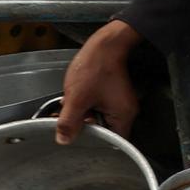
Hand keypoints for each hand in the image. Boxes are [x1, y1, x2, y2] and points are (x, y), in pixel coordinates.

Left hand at [55, 21, 142, 143]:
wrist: (104, 45)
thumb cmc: (97, 66)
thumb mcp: (77, 98)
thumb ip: (69, 122)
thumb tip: (64, 139)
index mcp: (122, 116)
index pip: (111, 143)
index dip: (93, 142)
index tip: (79, 137)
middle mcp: (125, 112)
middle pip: (104, 132)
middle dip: (85, 127)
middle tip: (71, 119)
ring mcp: (119, 103)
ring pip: (99, 120)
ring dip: (84, 115)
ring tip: (73, 105)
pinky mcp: (113, 95)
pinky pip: (99, 108)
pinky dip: (87, 106)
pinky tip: (77, 99)